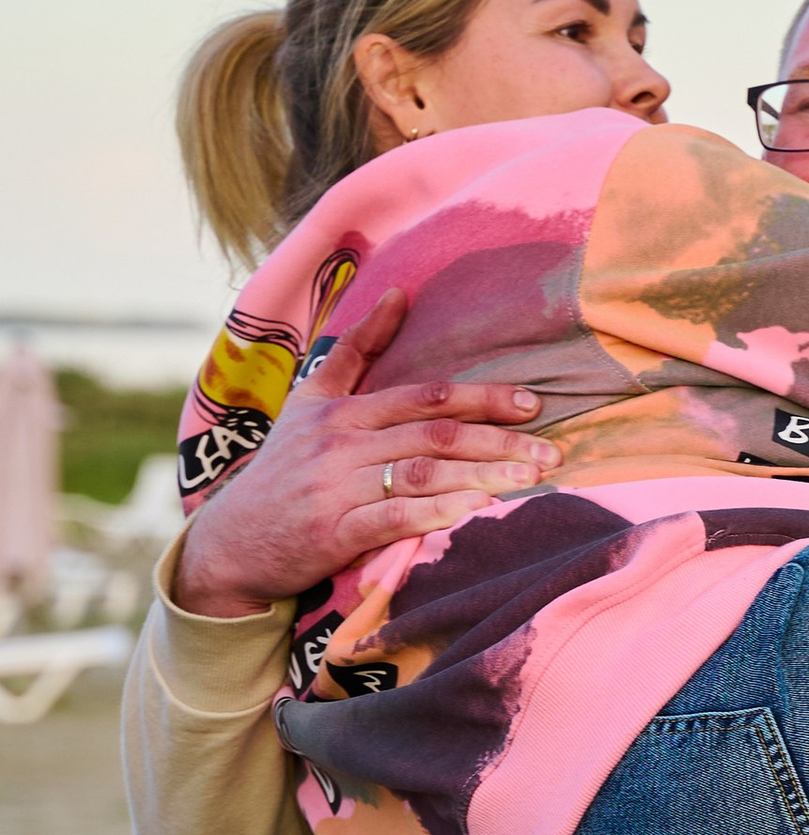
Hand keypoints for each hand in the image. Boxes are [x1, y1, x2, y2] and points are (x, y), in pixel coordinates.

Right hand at [168, 289, 561, 617]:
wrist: (230, 542)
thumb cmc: (282, 469)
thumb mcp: (309, 402)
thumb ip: (356, 351)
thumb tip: (397, 292)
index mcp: (343, 411)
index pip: (426, 397)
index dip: (483, 399)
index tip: (533, 405)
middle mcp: (341, 444)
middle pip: (434, 435)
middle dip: (499, 442)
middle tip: (552, 452)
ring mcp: (337, 488)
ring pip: (422, 474)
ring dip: (483, 475)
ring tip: (532, 480)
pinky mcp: (333, 533)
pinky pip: (394, 519)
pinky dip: (438, 513)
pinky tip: (478, 511)